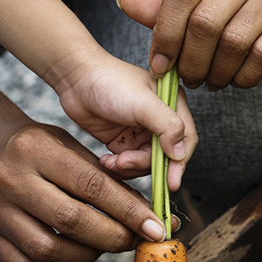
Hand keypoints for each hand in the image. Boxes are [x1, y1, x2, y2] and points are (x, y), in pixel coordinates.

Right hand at [0, 122, 175, 261]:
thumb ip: (111, 183)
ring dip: (87, 255)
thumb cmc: (44, 152)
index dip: (128, 211)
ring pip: (48, 249)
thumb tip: (154, 221)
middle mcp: (9, 180)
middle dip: (112, 237)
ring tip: (103, 247)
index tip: (156, 228)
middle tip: (133, 241)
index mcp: (35, 149)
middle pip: (70, 220)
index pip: (91, 185)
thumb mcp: (75, 151)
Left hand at [53, 48, 196, 188]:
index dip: (179, 164)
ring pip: (145, 164)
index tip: (171, 183)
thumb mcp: (143, 103)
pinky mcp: (123, 142)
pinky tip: (106, 161)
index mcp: (173, 105)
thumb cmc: (111, 82)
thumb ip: (167, 126)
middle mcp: (160, 121)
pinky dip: (118, 167)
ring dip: (129, 168)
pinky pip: (128, 164)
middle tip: (123, 162)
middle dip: (144, 164)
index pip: (186, 140)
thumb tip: (180, 154)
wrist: (76, 78)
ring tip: (112, 162)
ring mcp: (141, 133)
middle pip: (164, 157)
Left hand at [117, 0, 261, 91]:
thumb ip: (166, 7)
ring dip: (216, 73)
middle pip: (205, 24)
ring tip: (210, 81)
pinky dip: (242, 77)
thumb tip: (125, 2)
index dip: (165, 35)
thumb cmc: (241, 2)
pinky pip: (260, 58)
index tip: (160, 64)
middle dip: (190, 61)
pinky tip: (235, 79)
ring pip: (232, 44)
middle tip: (189, 78)